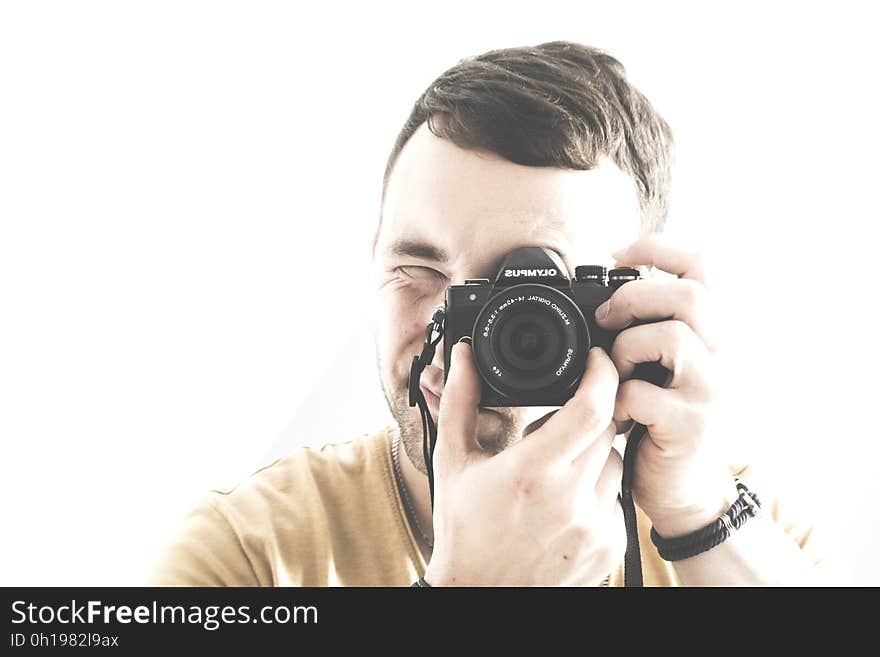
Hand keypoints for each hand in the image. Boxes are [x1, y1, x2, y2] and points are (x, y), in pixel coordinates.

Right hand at [423, 341, 625, 585]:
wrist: (478, 595)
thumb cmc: (462, 527)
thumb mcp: (453, 460)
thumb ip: (461, 400)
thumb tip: (464, 354)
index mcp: (530, 471)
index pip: (591, 409)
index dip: (601, 374)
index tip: (594, 360)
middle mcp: (568, 499)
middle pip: (606, 429)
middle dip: (586, 415)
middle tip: (552, 428)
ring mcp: (593, 527)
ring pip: (615, 462)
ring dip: (593, 455)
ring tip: (555, 471)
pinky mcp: (609, 548)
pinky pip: (618, 499)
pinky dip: (598, 491)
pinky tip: (565, 504)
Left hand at [596, 236, 737, 536]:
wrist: (680, 486)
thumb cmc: (658, 415)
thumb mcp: (656, 362)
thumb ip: (644, 324)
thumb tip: (599, 284)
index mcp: (710, 330)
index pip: (704, 266)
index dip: (659, 248)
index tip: (616, 255)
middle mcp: (722, 354)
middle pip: (692, 295)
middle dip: (635, 297)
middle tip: (604, 317)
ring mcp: (712, 390)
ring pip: (671, 338)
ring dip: (625, 349)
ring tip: (615, 373)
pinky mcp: (691, 425)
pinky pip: (645, 393)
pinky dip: (619, 399)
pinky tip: (618, 414)